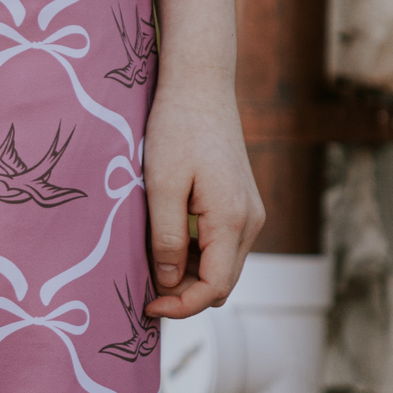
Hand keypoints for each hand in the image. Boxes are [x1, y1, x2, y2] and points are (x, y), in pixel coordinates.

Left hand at [142, 64, 264, 318]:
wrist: (200, 86)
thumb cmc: (176, 129)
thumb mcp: (161, 188)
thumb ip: (165, 239)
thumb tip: (166, 284)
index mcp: (233, 220)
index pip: (214, 288)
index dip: (180, 306)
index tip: (146, 307)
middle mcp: (250, 222)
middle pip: (221, 283)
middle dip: (184, 295)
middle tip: (142, 290)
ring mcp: (249, 213)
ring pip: (221, 267)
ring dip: (188, 276)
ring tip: (149, 264)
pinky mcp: (240, 204)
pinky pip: (220, 247)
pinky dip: (195, 256)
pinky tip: (164, 244)